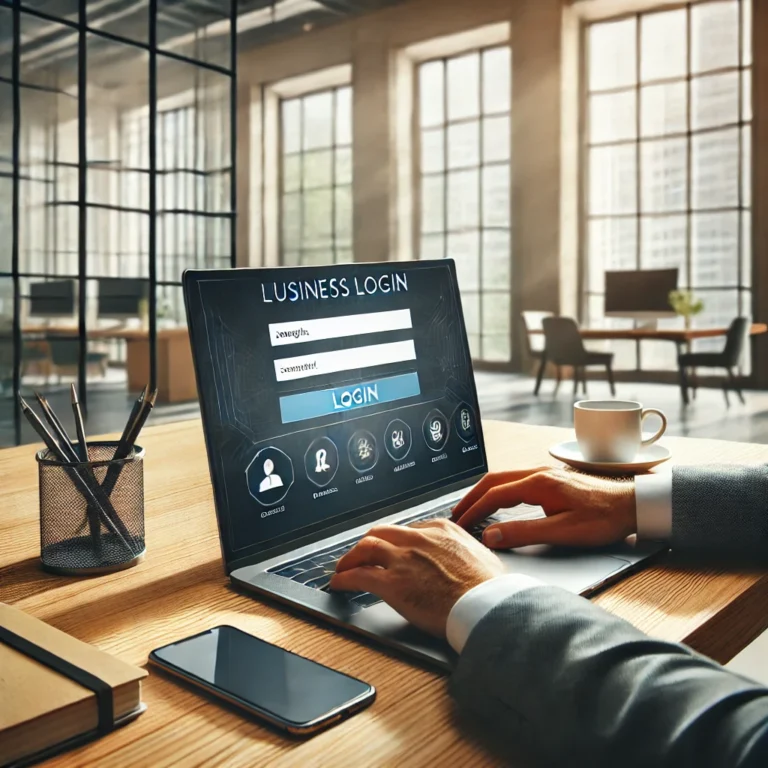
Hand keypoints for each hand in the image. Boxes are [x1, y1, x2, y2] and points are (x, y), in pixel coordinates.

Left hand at [330, 519, 503, 637]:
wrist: (487, 605)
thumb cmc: (491, 589)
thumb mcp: (482, 557)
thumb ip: (466, 553)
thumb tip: (470, 561)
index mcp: (441, 530)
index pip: (409, 529)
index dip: (395, 541)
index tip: (391, 549)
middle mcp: (418, 539)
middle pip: (382, 532)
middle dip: (368, 542)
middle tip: (361, 553)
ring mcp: (403, 559)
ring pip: (366, 547)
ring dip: (350, 557)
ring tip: (343, 567)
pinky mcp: (392, 582)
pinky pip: (358, 575)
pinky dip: (344, 578)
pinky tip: (339, 584)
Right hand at [452, 467, 636, 549]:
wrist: (633, 505)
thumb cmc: (603, 518)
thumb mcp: (563, 531)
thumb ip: (524, 533)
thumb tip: (491, 535)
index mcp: (537, 484)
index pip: (493, 495)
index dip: (473, 510)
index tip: (459, 524)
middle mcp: (537, 473)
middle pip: (493, 480)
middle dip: (471, 497)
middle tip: (456, 514)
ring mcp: (545, 474)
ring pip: (503, 478)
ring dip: (484, 492)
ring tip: (471, 508)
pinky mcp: (552, 480)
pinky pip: (515, 481)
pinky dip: (498, 491)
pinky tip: (498, 503)